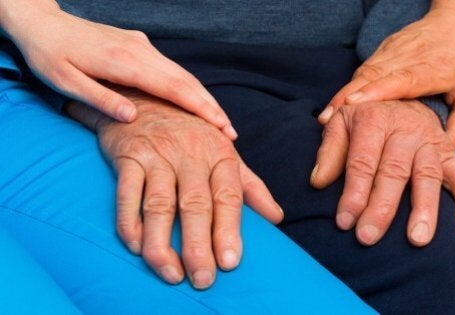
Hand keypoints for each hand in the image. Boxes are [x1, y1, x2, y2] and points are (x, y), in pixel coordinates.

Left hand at [0, 0, 235, 138]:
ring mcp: (142, 46)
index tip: (220, 127)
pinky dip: (189, 88)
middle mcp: (140, 51)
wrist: (42, 22)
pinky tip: (197, 103)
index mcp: (123, 62)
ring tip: (220, 122)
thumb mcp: (65, 82)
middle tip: (230, 133)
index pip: (173, 88)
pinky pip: (172, 69)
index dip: (199, 109)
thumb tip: (132, 118)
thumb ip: (99, 99)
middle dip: (211, 107)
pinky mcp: (140, 45)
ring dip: (204, 98)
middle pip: (186, 81)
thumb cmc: (49, 55)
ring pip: (183, 74)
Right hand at [66, 89, 282, 288]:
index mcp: (220, 155)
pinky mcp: (128, 156)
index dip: (230, 230)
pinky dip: (130, 222)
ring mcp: (158, 155)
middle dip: (199, 245)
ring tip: (171, 274)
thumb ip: (251, 187)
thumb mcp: (226, 153)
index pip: (228, 197)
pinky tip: (137, 248)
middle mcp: (191, 154)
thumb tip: (277, 218)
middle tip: (203, 278)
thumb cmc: (192, 133)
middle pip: (195, 205)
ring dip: (163, 243)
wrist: (148, 98)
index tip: (230, 262)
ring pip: (159, 205)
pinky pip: (126, 194)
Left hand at [311, 100, 454, 245]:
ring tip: (416, 240)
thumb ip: (329, 151)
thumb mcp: (341, 122)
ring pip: (428, 176)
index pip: (362, 161)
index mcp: (374, 119)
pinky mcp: (449, 153)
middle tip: (369, 237)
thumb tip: (318, 182)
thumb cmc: (366, 117)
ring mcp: (430, 142)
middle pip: (394, 171)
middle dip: (381, 207)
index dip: (353, 192)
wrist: (403, 95)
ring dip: (424, 209)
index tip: (344, 222)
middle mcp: (405, 129)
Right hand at [319, 0, 454, 148]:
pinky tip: (338, 105)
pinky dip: (350, 87)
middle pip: (375, 75)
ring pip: (365, 71)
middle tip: (328, 121)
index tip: (354, 105)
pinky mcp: (387, 46)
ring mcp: (397, 48)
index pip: (404, 79)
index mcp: (438, 68)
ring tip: (327, 118)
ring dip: (344, 94)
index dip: (377, 92)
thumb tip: (442, 157)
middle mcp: (413, 55)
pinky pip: (365, 68)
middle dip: (349, 97)